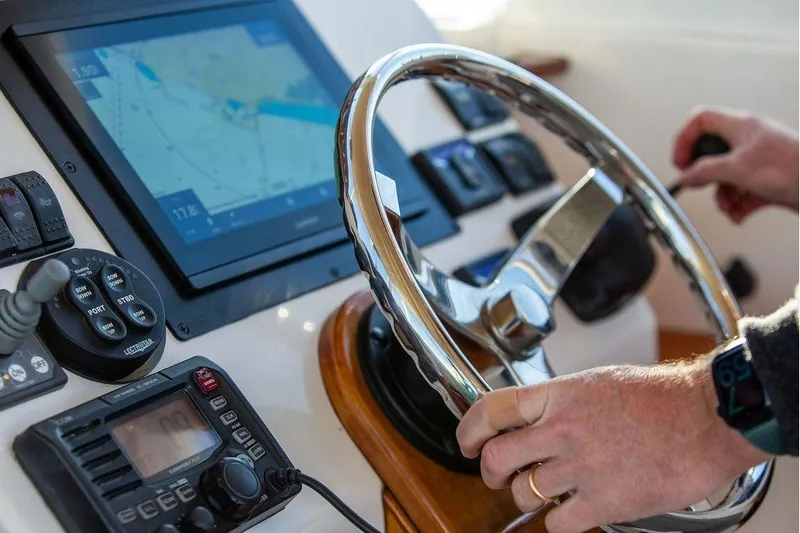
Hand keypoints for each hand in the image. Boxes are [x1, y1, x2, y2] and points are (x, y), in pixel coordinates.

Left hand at [455, 360, 770, 532]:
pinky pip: (558, 523)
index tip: (467, 442)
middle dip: (490, 472)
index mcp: (558, 396)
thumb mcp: (596, 383)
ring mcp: (581, 467)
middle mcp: (562, 430)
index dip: (469, 430)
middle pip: (497, 458)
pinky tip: (573, 510)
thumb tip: (534, 421)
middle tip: (497, 475)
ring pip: (524, 493)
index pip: (491, 410)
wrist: (707, 417)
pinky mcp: (604, 501)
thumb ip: (560, 402)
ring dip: (529, 496)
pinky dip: (559, 521)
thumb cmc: (660, 397)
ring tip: (548, 491)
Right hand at [673, 106, 798, 222]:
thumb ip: (705, 172)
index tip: (681, 162)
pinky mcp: (769, 180)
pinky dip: (738, 205)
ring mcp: (759, 161)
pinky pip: (742, 191)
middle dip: (706, 176)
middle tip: (701, 185)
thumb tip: (685, 176)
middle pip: (712, 153)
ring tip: (729, 206)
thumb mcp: (737, 169)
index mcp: (741, 126)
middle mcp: (749, 140)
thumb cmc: (792, 168)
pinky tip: (741, 213)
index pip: (701, 120)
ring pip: (726, 176)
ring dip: (723, 196)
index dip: (684, 139)